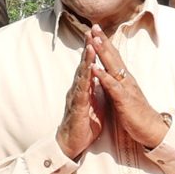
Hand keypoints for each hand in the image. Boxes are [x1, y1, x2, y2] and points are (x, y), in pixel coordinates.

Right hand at [56, 42, 104, 157]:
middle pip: (84, 64)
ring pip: (82, 75)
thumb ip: (96, 89)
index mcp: (85, 87)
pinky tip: (87, 72)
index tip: (98, 34)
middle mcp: (79, 88)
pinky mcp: (78, 108)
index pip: (90, 65)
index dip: (94, 50)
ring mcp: (77, 97)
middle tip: (91, 31)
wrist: (73, 143)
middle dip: (88, 47)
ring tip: (91, 45)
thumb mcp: (95, 102)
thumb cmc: (85, 123)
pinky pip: (81, 92)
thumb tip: (101, 76)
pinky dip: (85, 81)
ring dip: (86, 60)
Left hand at [88, 28, 171, 149]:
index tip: (96, 31)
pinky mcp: (125, 100)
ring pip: (113, 67)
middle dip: (103, 41)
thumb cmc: (138, 114)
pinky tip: (95, 68)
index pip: (114, 58)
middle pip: (114, 57)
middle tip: (94, 26)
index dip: (105, 44)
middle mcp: (126, 80)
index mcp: (125, 79)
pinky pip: (112, 86)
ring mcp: (126, 88)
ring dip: (103, 53)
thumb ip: (117, 84)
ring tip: (94, 40)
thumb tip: (107, 74)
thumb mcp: (125, 95)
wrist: (152, 130)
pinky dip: (103, 76)